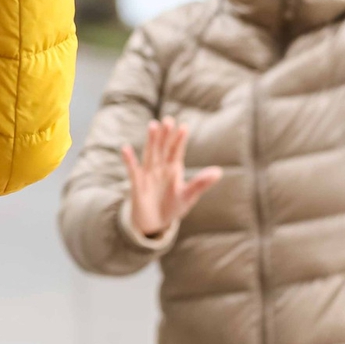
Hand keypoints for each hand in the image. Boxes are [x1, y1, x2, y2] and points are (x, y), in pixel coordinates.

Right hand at [121, 118, 221, 238]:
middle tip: (168, 120)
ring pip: (150, 153)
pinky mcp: (137, 183)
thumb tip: (218, 171)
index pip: (177, 151)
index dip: (180, 139)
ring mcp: (148, 173)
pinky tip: (125, 148)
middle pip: (163, 148)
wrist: (154, 222)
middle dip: (165, 135)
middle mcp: (161, 167)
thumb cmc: (172, 207)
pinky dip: (129, 159)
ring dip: (151, 140)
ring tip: (153, 125)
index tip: (184, 126)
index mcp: (174, 169)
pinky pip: (132, 169)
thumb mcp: (188, 196)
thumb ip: (201, 183)